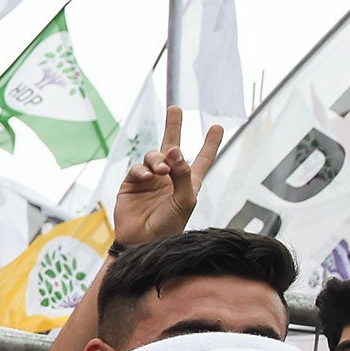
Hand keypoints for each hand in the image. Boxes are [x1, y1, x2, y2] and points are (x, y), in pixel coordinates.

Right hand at [113, 106, 223, 247]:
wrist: (143, 242)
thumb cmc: (170, 225)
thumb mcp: (185, 199)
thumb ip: (182, 173)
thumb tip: (174, 150)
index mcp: (188, 181)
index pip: (203, 159)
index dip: (210, 143)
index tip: (217, 127)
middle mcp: (169, 177)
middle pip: (172, 146)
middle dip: (174, 126)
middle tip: (175, 108)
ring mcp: (150, 179)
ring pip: (154, 156)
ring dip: (158, 159)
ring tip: (161, 171)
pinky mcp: (132, 184)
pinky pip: (138, 168)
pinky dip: (143, 170)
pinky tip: (148, 177)